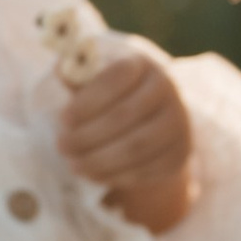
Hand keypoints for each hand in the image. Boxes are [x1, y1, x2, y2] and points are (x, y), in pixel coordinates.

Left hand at [58, 39, 194, 233]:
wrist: (149, 123)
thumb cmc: (112, 98)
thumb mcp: (94, 82)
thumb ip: (76, 75)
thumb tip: (62, 68)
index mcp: (142, 66)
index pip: (117, 78)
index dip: (88, 100)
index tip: (62, 119)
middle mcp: (167, 90)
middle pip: (125, 115)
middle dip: (87, 134)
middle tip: (61, 146)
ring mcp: (177, 123)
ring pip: (136, 147)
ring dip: (99, 159)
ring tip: (73, 165)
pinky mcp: (179, 154)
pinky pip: (146, 169)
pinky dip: (116, 175)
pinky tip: (94, 174)